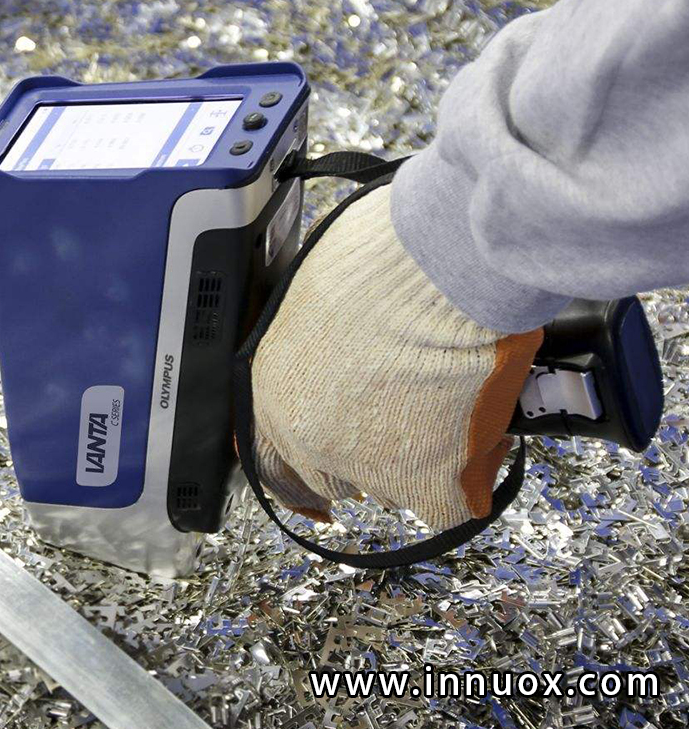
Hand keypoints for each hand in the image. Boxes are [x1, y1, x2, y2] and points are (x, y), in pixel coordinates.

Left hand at [251, 185, 542, 529]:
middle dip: (371, 451)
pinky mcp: (429, 485)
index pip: (274, 457)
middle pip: (335, 475)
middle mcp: (310, 438)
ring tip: (454, 399)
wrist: (446, 263)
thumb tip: (332, 338)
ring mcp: (368, 467)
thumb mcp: (317, 288)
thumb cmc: (387, 256)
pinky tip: (485, 429)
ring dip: (422, 455)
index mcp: (273, 390)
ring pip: (394, 485)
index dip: (309, 458)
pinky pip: (452, 502)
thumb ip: (315, 335)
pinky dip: (474, 471)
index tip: (329, 461)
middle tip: (409, 417)